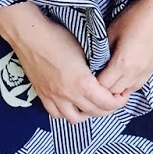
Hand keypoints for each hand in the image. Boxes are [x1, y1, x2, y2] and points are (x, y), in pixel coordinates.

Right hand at [0, 0, 121, 122]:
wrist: (30, 35)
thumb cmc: (59, 36)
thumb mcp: (86, 49)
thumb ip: (97, 67)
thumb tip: (108, 74)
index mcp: (82, 83)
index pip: (107, 103)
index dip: (119, 101)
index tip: (122, 94)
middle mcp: (68, 95)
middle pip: (94, 112)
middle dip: (108, 108)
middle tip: (113, 99)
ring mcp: (53, 97)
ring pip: (75, 118)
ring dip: (88, 114)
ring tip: (94, 104)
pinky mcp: (42, 95)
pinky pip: (56, 114)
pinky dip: (68, 113)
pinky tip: (73, 104)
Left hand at [101, 0, 152, 101]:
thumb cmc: (134, 16)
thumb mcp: (111, 31)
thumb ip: (102, 52)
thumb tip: (94, 64)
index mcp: (122, 63)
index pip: (102, 86)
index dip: (91, 84)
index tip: (84, 77)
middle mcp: (135, 73)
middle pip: (114, 93)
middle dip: (102, 89)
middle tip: (93, 80)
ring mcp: (147, 73)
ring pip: (126, 92)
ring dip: (116, 89)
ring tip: (107, 79)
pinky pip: (137, 86)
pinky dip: (127, 85)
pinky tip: (122, 75)